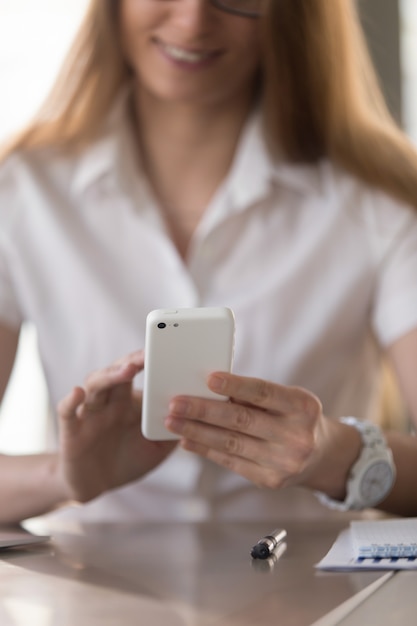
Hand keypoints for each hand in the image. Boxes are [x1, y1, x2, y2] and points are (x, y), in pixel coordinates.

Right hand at [57, 350, 176, 502]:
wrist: (95, 485)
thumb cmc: (128, 460)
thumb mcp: (157, 448)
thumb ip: (172, 431)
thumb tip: (196, 417)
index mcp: (130, 402)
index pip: (139, 374)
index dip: (149, 362)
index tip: (167, 351)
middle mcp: (109, 401)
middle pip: (117, 372)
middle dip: (132, 361)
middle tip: (147, 354)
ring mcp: (89, 413)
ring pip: (95, 385)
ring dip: (110, 375)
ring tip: (127, 370)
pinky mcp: (70, 430)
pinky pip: (67, 411)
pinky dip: (70, 400)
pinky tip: (78, 392)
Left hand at [165, 371, 325, 489]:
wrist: (321, 456)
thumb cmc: (295, 417)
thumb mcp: (288, 399)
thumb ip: (256, 395)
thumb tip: (209, 388)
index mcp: (302, 407)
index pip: (264, 393)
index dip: (236, 385)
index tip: (208, 378)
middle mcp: (296, 436)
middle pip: (242, 420)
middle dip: (203, 410)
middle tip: (176, 403)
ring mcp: (283, 462)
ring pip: (231, 443)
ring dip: (197, 432)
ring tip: (173, 422)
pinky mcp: (270, 481)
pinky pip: (231, 462)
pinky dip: (206, 450)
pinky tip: (187, 440)